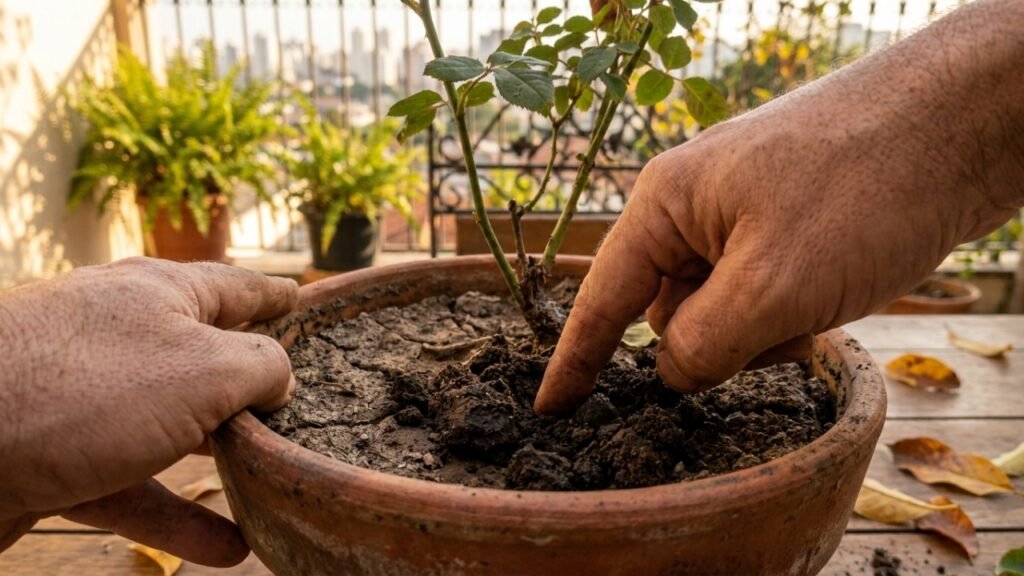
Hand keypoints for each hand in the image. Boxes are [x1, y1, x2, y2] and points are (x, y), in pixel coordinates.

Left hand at [0, 258, 297, 565]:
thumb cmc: (84, 391)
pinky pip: (136, 486)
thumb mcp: (202, 368)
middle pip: (205, 357)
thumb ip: (259, 367)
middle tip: (299, 405)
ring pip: (175, 430)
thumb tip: (279, 379)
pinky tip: (227, 548)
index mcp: (160, 295)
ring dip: (224, 462)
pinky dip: (180, 516)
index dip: (276, 297)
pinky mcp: (62, 458)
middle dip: (252, 385)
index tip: (304, 302)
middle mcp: (125, 337)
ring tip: (270, 481)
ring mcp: (90, 399)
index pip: (235, 287)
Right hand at [535, 0, 1023, 413]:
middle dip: (714, 341)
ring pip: (723, 309)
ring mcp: (744, 216)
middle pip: (670, 310)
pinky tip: (834, 295)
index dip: (574, 360)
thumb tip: (672, 377)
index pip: (602, 296)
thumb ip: (704, 343)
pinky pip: (764, 293)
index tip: (549, 410)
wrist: (965, 123)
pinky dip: (790, 313)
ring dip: (761, 330)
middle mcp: (695, 207)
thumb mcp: (774, 284)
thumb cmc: (864, 188)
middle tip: (778, 328)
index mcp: (667, 204)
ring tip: (818, 303)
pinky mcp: (788, 228)